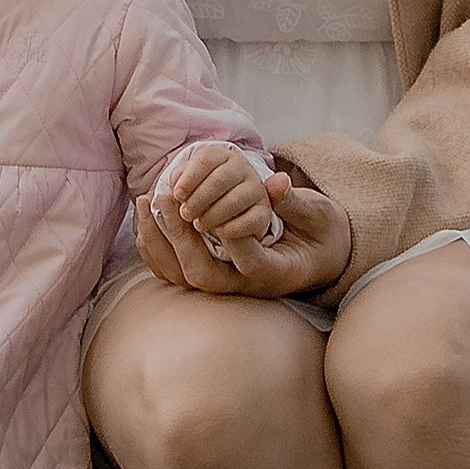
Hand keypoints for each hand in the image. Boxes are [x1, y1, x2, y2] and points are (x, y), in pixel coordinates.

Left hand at [135, 175, 352, 299]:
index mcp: (276, 273)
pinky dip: (156, 247)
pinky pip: (174, 272)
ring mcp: (227, 287)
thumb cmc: (322, 235)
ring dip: (160, 239)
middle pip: (204, 276)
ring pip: (182, 276)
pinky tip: (147, 218)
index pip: (248, 262)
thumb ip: (294, 202)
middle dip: (179, 236)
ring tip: (148, 200)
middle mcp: (247, 287)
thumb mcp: (318, 216)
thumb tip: (278, 181)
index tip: (213, 208)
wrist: (319, 259)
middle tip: (165, 197)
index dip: (231, 237)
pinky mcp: (212, 279)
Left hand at [166, 141, 286, 251]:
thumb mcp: (189, 185)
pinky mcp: (264, 213)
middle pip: (220, 178)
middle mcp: (243, 168)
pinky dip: (234, 227)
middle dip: (199, 198)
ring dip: (214, 214)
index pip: (206, 159)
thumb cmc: (202, 197)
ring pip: (236, 199)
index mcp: (222, 155)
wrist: (230, 214)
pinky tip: (219, 233)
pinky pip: (253, 219)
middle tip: (185, 214)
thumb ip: (180, 183)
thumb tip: (169, 190)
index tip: (177, 195)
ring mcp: (256, 190)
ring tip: (199, 225)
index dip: (190, 177)